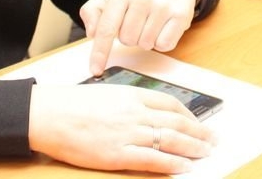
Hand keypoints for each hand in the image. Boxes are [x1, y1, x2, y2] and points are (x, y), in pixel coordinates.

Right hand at [28, 83, 213, 173]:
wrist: (48, 114)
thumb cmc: (71, 104)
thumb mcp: (106, 93)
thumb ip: (129, 102)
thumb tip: (148, 113)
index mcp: (131, 94)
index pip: (169, 103)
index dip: (188, 114)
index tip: (198, 121)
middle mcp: (134, 112)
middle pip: (176, 122)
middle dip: (199, 132)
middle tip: (213, 139)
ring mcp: (127, 133)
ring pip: (170, 140)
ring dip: (192, 147)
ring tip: (205, 153)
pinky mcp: (118, 154)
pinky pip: (152, 159)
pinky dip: (171, 163)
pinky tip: (183, 167)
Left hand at [81, 0, 196, 75]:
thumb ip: (94, 11)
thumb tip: (92, 32)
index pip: (107, 28)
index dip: (100, 52)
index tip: (96, 69)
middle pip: (127, 40)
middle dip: (130, 36)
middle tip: (137, 22)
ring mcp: (163, 6)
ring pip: (146, 44)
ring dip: (146, 39)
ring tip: (150, 23)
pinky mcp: (181, 15)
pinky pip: (164, 45)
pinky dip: (161, 41)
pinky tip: (162, 27)